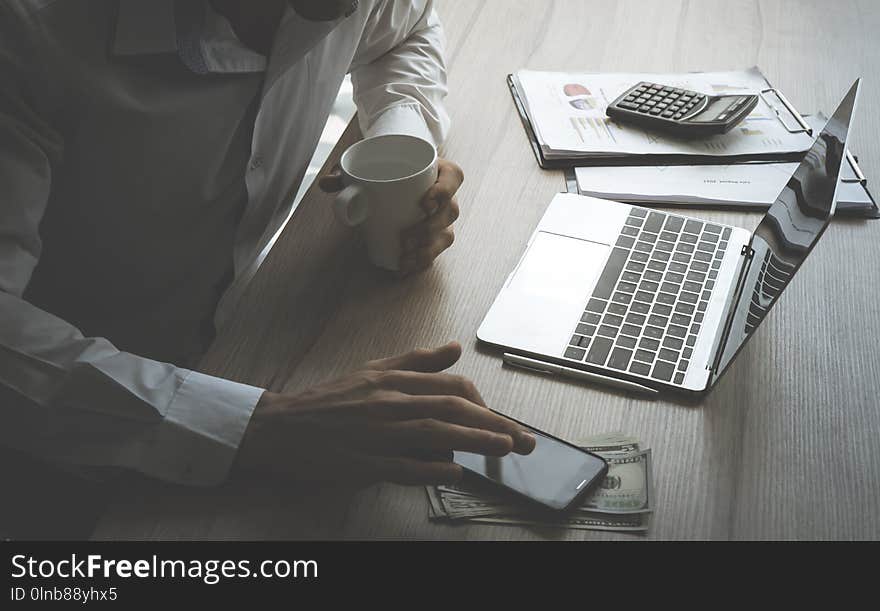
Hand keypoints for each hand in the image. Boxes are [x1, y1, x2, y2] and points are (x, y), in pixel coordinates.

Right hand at [233, 342, 534, 485]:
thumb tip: (454, 349)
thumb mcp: (372, 371)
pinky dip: (430, 468)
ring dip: (474, 440)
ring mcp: (375, 432)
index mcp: (392, 380)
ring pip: (434, 432)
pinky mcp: (360, 462)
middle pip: (451, 407)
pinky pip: (401, 465)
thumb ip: (415, 362)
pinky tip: (455, 472)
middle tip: (526, 441)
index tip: (501, 421)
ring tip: (505, 449)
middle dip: (495, 423)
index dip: (483, 402)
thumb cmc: (327, 401)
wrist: (278, 426)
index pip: (451, 386)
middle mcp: (388, 402)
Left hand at [319, 158, 464, 275]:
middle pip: (450, 212)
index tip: (425, 203)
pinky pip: (436, 251)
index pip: (454, 178)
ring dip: (426, 251)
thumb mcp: (371, 164)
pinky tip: (405, 269)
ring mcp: (443, 218)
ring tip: (404, 259)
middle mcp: (447, 196)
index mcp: (440, 171)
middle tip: (405, 238)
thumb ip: (348, 172)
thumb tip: (326, 183)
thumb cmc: (389, 167)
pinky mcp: (436, 235)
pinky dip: (420, 262)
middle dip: (429, 230)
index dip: (444, 192)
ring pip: (446, 235)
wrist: (398, 174)